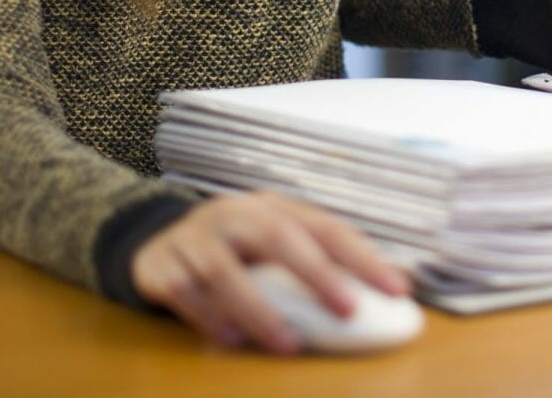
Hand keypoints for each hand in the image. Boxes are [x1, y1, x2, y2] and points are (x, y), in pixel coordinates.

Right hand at [129, 191, 408, 351]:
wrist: (155, 241)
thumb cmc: (236, 250)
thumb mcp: (276, 245)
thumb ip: (323, 263)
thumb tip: (394, 288)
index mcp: (273, 207)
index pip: (325, 227)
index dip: (362, 257)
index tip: (395, 289)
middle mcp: (234, 215)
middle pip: (278, 236)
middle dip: (316, 273)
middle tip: (347, 310)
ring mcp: (194, 238)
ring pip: (225, 270)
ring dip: (259, 310)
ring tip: (288, 344)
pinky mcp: (161, 266)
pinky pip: (185, 292)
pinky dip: (209, 318)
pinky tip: (232, 341)